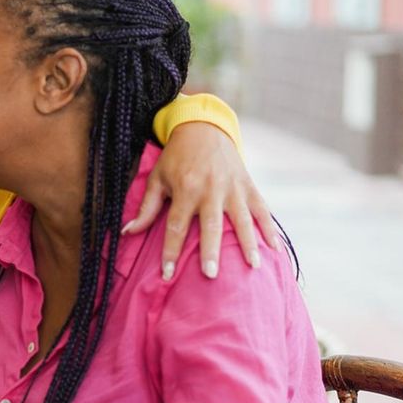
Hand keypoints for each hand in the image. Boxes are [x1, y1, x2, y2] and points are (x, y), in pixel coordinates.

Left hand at [122, 121, 278, 279]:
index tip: (167, 274)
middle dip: (211, 251)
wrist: (203, 128)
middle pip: (211, 225)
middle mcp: (211, 189)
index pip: (176, 226)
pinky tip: (275, 248)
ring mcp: (233, 188)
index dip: (170, 251)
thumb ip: (146, 208)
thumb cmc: (176, 157)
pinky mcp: (248, 185)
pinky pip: (262, 209)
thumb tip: (127, 232)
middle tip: (211, 274)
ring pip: (242, 220)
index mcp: (186, 189)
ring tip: (253, 266)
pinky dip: (270, 228)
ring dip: (248, 244)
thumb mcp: (157, 178)